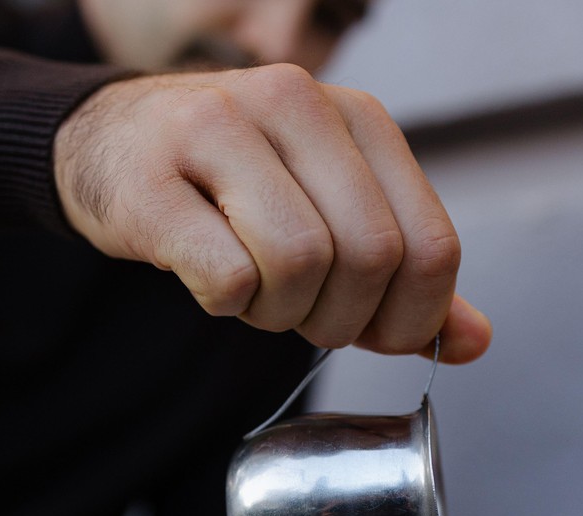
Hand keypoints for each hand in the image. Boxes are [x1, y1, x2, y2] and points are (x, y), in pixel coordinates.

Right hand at [54, 64, 491, 363]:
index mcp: (357, 116)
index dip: (411, 317)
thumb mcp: (330, 209)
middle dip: (341, 320)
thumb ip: (403, 272)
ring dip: (279, 313)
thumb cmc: (230, 184)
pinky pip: (226, 275)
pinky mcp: (153, 180)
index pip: (430, 245)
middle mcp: (296, 104)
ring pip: (300, 264)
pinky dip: (225, 304)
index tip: (371, 331)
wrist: (109, 142)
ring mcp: (219, 132)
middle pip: (370, 258)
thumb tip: (472, 342)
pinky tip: (208, 279)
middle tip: (302, 314)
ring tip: (254, 293)